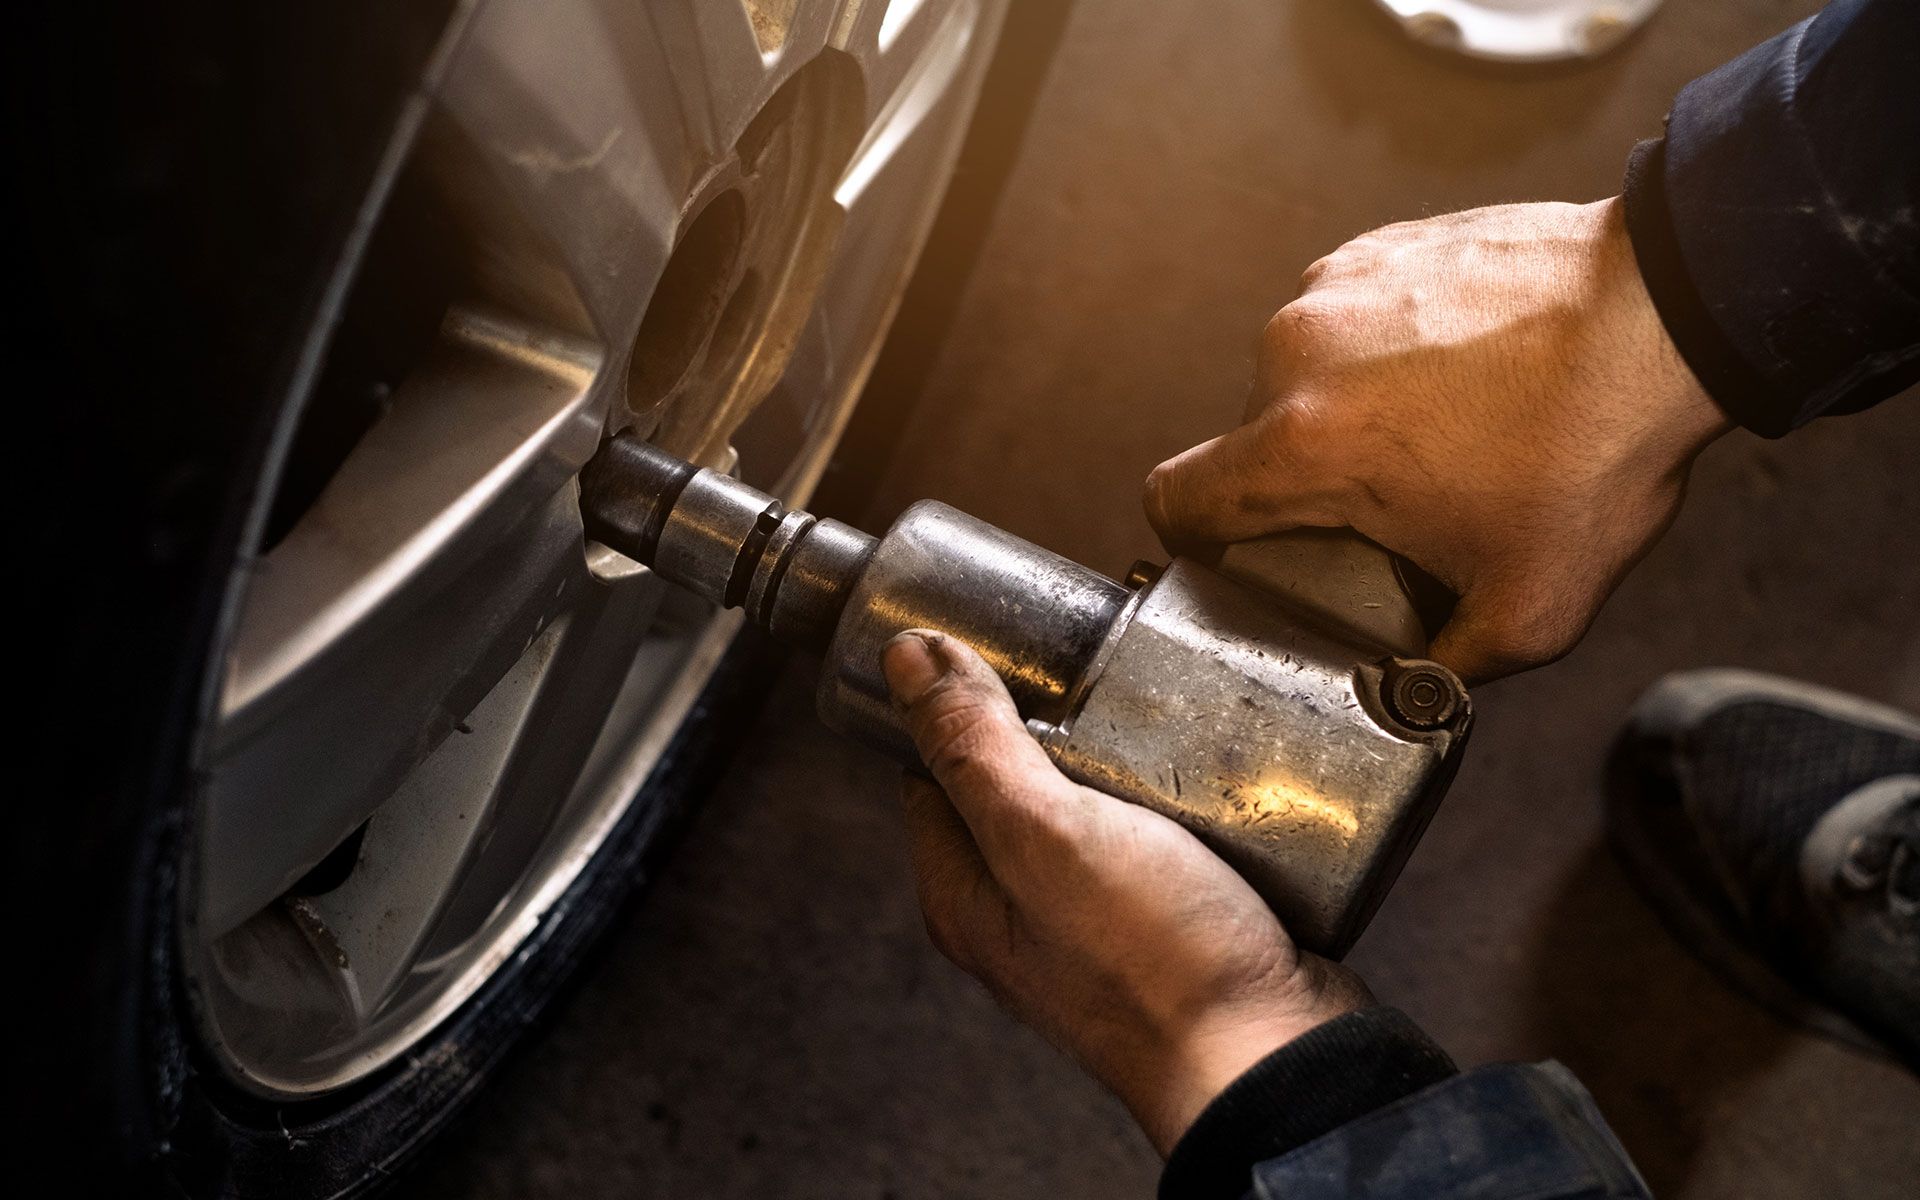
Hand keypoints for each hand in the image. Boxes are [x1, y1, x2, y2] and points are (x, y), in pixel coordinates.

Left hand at [882, 630, 1370, 1154]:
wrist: (1275, 1063)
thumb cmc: (1152, 964)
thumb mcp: (1044, 833)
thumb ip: (973, 749)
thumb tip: (905, 659)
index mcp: (968, 898)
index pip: (934, 776)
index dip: (954, 707)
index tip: (994, 644)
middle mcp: (1025, 919)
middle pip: (1020, 790)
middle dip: (1053, 725)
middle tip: (1093, 667)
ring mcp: (1102, 929)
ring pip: (1101, 814)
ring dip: (1128, 761)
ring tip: (1158, 706)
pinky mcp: (1177, 930)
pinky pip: (1168, 846)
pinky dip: (1186, 803)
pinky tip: (1212, 770)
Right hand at [1144, 198, 1730, 682]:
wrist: (1670, 313)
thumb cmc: (1597, 451)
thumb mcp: (1531, 610)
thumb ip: (1445, 672)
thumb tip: (1409, 692)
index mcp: (1303, 446)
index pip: (1174, 500)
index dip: (1196, 542)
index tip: (1243, 555)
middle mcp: (1294, 353)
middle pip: (1249, 444)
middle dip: (1303, 484)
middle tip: (1390, 508)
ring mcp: (1334, 286)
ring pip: (1297, 380)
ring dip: (1342, 413)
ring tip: (1438, 433)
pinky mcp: (1378, 246)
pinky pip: (1346, 319)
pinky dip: (1383, 354)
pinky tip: (1459, 375)